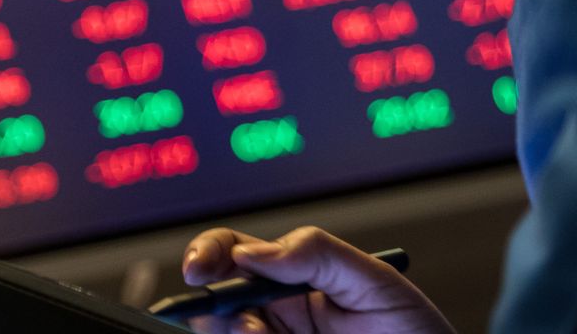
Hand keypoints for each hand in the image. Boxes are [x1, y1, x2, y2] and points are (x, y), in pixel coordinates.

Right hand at [178, 225, 455, 333]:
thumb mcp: (375, 282)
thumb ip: (317, 254)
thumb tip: (254, 251)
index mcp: (294, 279)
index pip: (235, 255)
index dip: (209, 253)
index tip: (201, 268)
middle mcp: (277, 315)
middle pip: (215, 301)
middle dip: (210, 303)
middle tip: (233, 316)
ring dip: (233, 332)